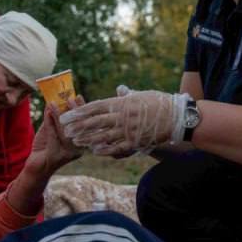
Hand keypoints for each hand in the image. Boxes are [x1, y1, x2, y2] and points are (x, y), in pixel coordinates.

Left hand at [27, 96, 84, 174]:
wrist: (35, 168)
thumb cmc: (44, 148)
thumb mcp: (51, 130)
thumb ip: (53, 118)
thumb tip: (53, 100)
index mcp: (81, 142)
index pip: (84, 124)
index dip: (82, 110)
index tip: (78, 96)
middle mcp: (78, 149)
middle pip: (78, 127)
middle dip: (74, 111)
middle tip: (69, 98)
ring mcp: (67, 154)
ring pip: (66, 132)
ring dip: (59, 116)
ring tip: (53, 103)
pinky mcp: (55, 156)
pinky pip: (54, 137)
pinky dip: (50, 124)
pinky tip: (48, 114)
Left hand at [59, 86, 189, 155]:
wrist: (176, 117)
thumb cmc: (159, 103)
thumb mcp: (142, 95)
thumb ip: (128, 95)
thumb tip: (119, 89)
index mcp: (122, 103)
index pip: (96, 107)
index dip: (79, 112)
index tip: (67, 115)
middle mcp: (123, 117)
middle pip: (95, 122)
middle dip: (78, 126)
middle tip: (64, 129)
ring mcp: (128, 130)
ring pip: (103, 136)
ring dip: (87, 138)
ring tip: (75, 140)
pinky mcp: (135, 142)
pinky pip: (116, 147)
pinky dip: (104, 150)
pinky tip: (94, 151)